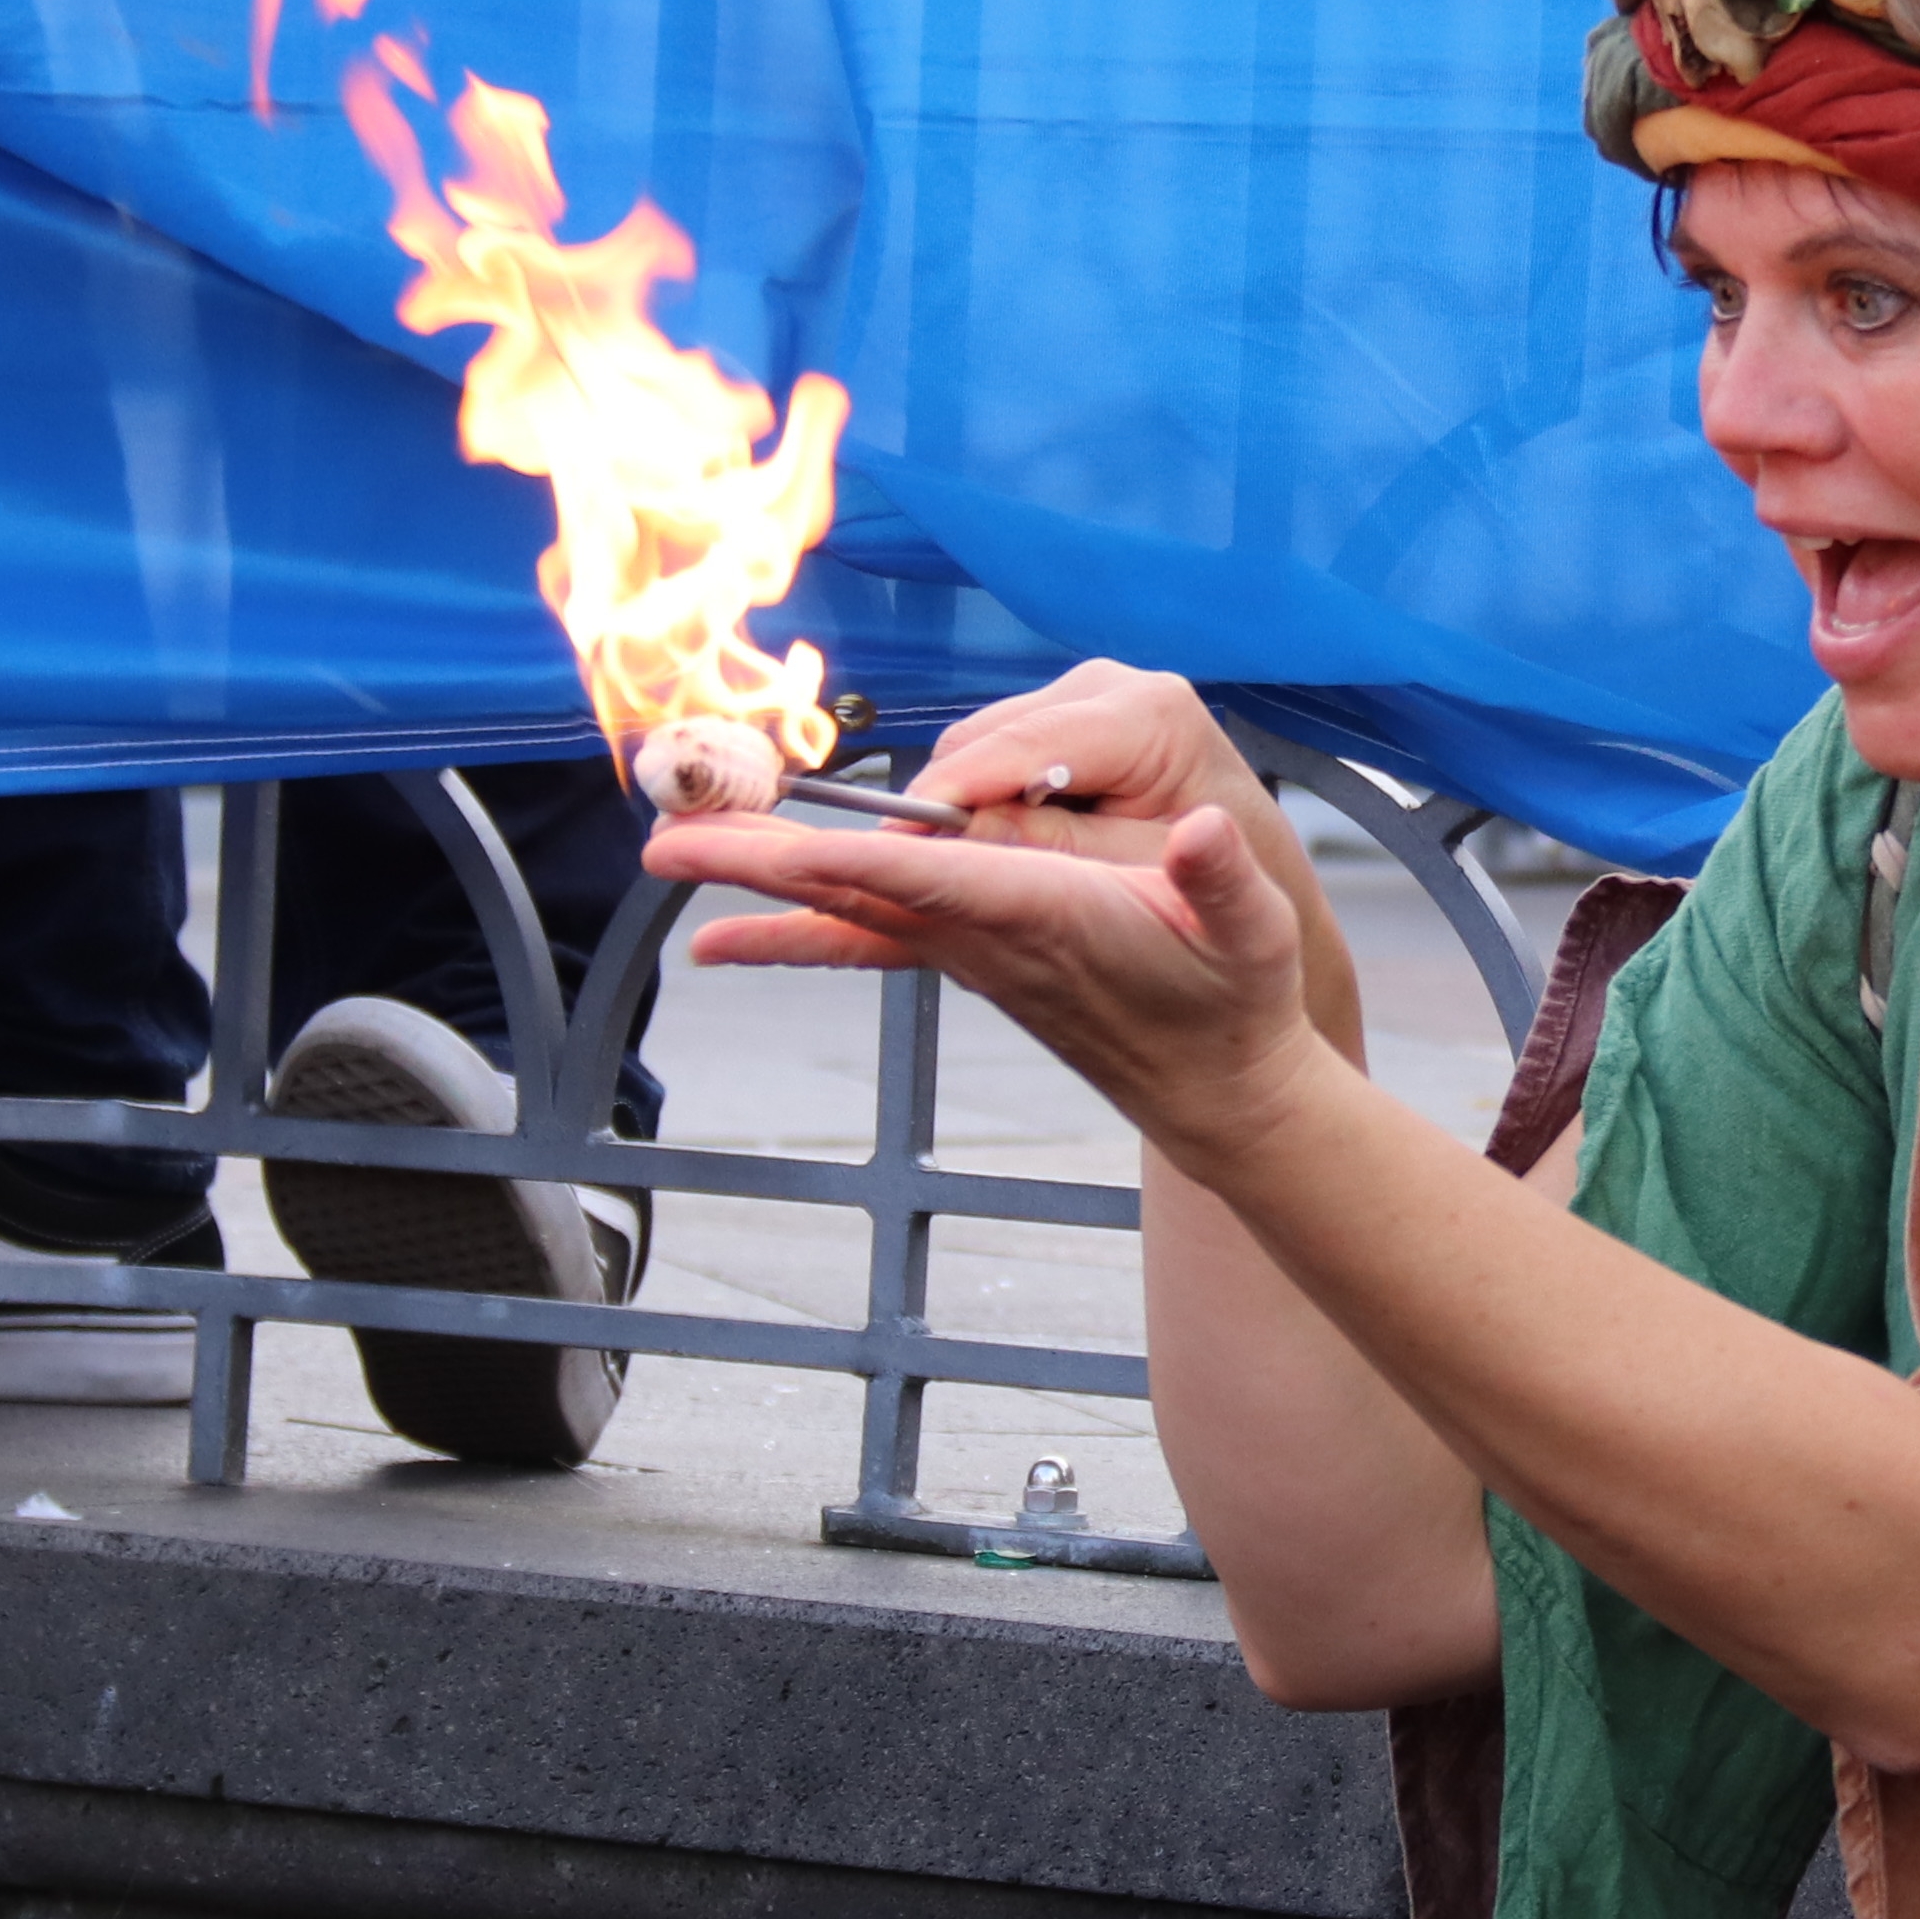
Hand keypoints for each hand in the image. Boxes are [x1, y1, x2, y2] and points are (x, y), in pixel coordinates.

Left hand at [647, 789, 1336, 1165]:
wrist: (1218, 1092)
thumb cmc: (1236, 1001)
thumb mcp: (1254, 933)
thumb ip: (1226, 877)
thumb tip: (1208, 826)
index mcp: (1039, 918)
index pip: (923, 879)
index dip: (843, 855)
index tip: (765, 840)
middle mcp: (983, 938)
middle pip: (852, 890)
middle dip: (758, 861)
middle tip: (665, 837)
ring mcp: (966, 952)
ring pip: (845, 903)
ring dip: (760, 874)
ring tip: (676, 846)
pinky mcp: (967, 956)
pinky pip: (862, 931)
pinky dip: (792, 927)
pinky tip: (729, 937)